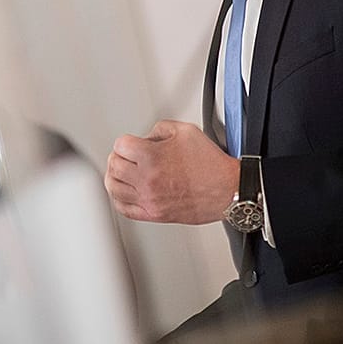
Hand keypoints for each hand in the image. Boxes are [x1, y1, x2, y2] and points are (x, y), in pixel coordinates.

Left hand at [104, 120, 238, 224]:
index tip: (132, 144)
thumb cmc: (211, 163)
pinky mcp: (155, 214)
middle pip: (114, 166)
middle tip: (126, 156)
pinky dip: (119, 199)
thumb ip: (158, 129)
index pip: (120, 146)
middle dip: (119, 157)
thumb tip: (145, 138)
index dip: (126, 142)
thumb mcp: (185, 131)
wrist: (228, 189)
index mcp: (151, 157)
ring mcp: (149, 199)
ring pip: (114, 188)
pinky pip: (124, 210)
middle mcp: (147, 179)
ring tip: (122, 172)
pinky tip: (124, 192)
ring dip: (115, 177)